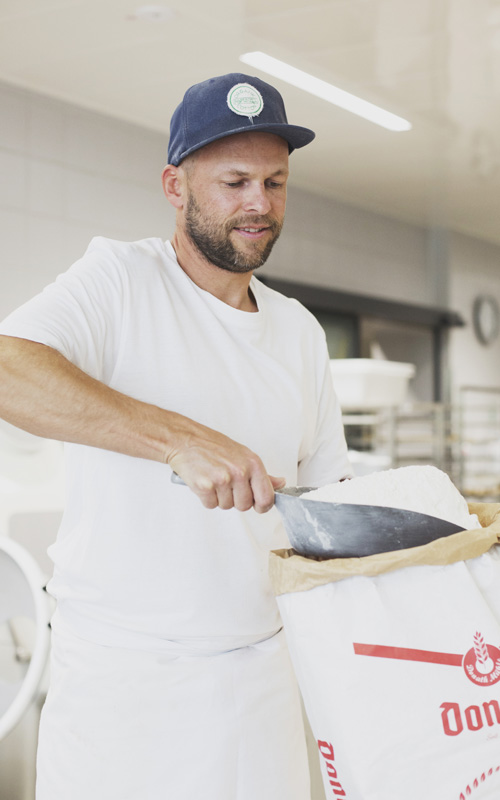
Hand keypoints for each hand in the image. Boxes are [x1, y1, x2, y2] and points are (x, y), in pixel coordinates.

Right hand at [167, 421, 284, 513]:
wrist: (185, 440)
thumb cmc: (212, 446)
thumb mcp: (243, 454)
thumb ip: (262, 474)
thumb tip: (280, 484)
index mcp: (253, 463)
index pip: (267, 498)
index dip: (262, 506)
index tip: (257, 505)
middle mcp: (240, 471)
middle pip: (245, 506)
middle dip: (235, 499)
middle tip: (226, 484)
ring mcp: (222, 479)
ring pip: (227, 506)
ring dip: (219, 498)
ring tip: (213, 480)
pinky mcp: (205, 486)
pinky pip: (210, 505)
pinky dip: (206, 498)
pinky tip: (204, 482)